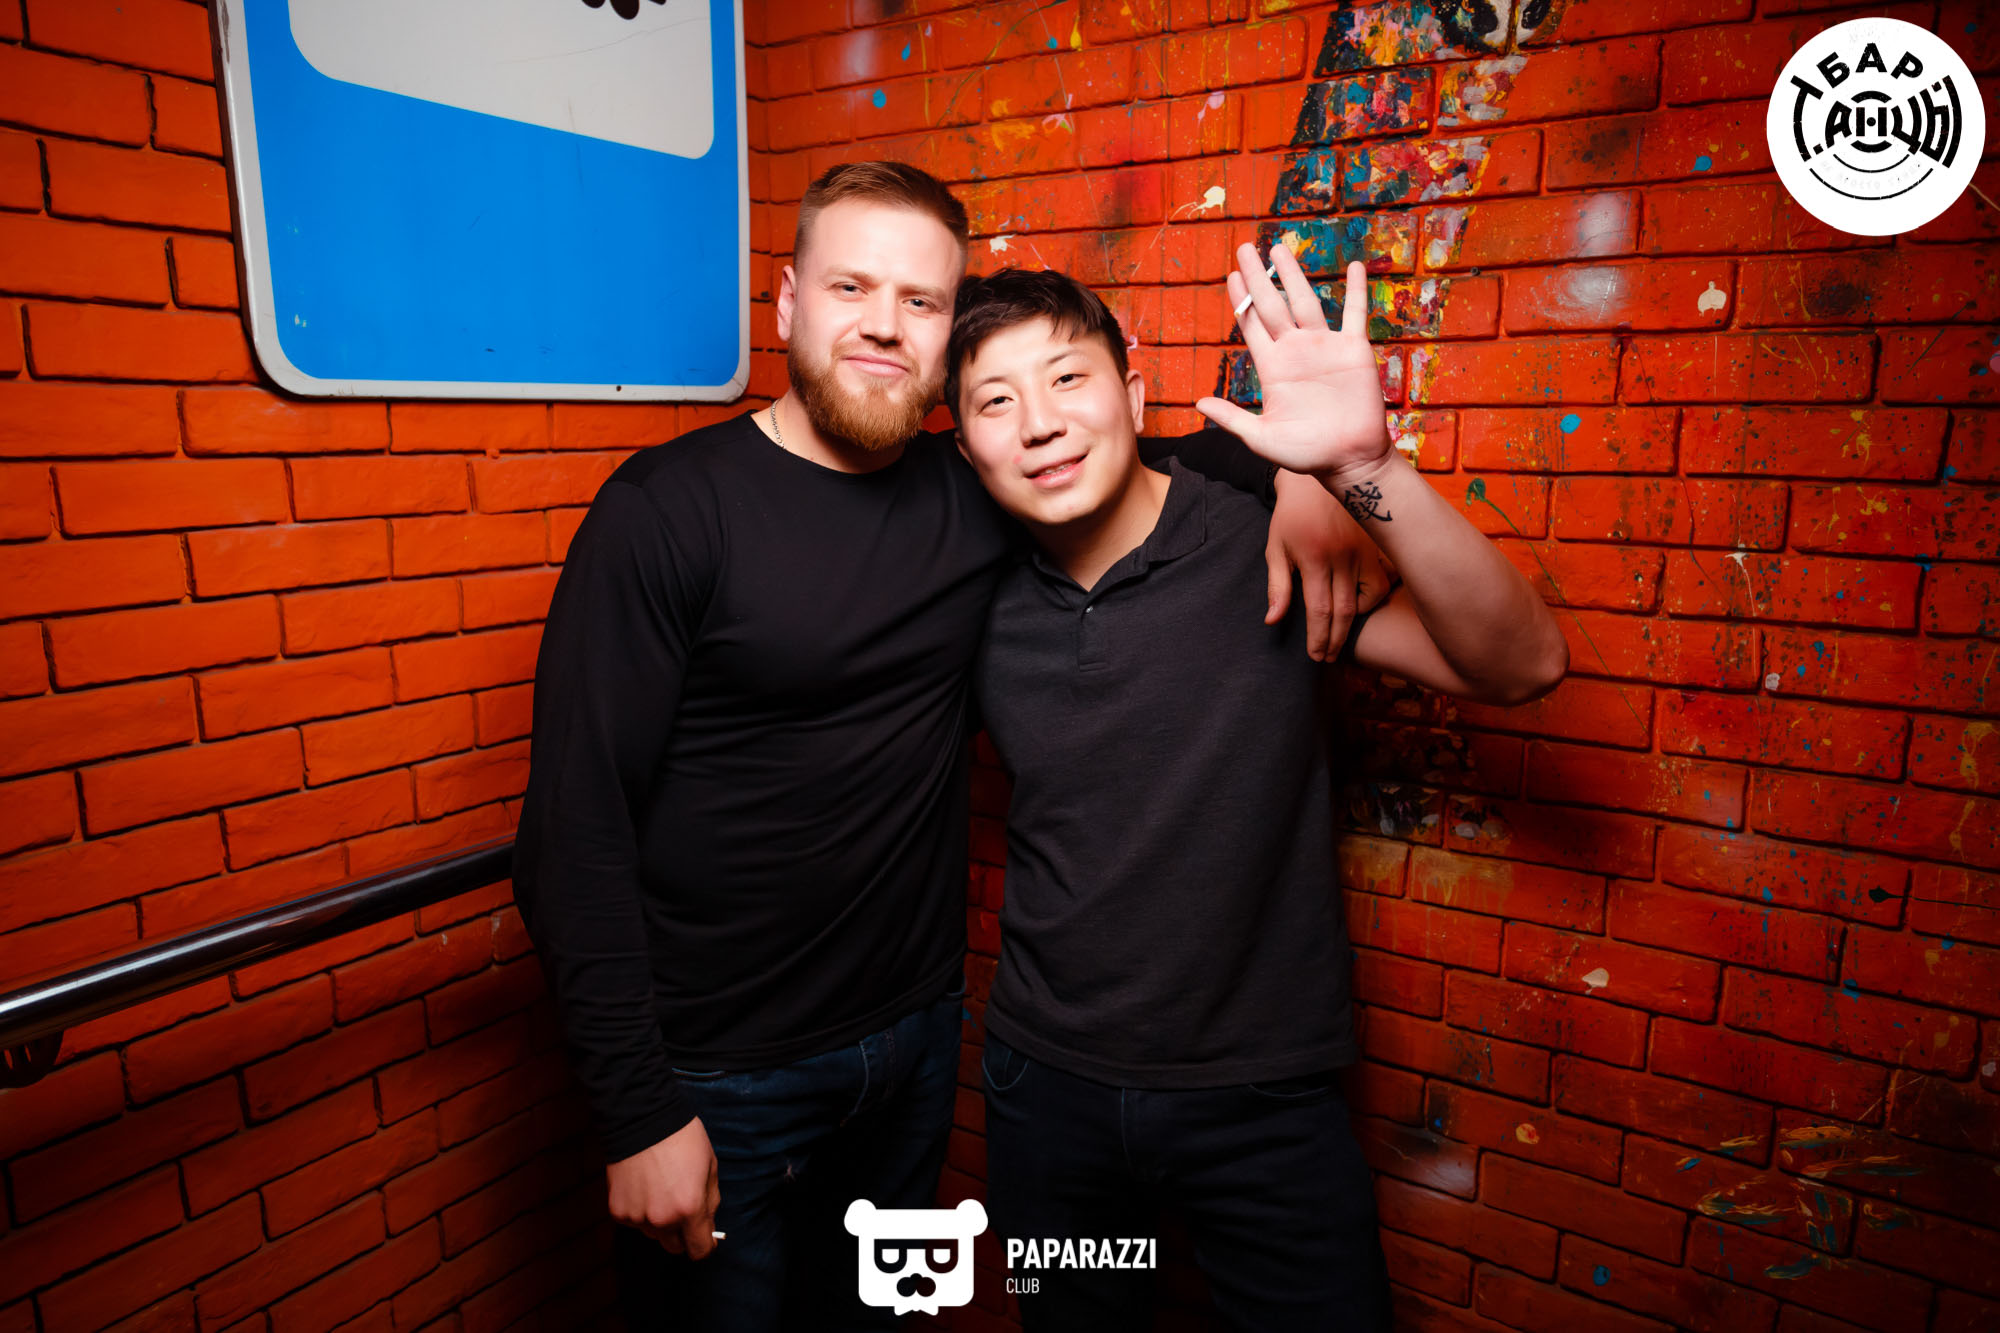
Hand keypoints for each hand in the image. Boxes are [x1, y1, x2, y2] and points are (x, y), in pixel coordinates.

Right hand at [606, 1117, 721, 1259]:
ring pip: (653, 1234)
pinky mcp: (618, 1211)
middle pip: (675, 1247)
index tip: (705, 1237)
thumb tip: (708, 1224)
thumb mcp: (710, 1166)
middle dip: (682, 1233)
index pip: (699, 1251)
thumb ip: (711, 1201)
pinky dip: (640, 1211)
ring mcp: (637, 1217)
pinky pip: (634, 1221)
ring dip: (659, 1222)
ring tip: (660, 1190)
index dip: (705, 1245)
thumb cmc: (681, 1138)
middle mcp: (662, 1220)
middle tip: (682, 1208)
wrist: (641, 1118)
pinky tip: (643, 1186)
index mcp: (690, 1209)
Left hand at [1195, 246, 1393, 483]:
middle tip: (1245, 248)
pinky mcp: (1353, 351)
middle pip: (1272, 305)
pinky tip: (1353, 267)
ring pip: (1305, 301)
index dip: (1240, 300)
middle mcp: (1295, 351)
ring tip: (1279, 248)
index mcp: (1272, 367)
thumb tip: (1197, 404)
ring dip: (1293, 275)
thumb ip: (1232, 419)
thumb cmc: (1306, 453)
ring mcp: (1324, 347)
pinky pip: (1355, 314)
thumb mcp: (1261, 438)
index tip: (1230, 275)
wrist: (1348, 460)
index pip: (1251, 325)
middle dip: (1257, 277)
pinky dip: (1356, 290)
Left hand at [1266, 471, 1396, 660]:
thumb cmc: (1291, 516)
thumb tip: (1272, 621)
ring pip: (1369, 598)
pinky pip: (1382, 580)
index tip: (1316, 656)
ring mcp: (1364, 550)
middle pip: (1345, 612)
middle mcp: (1342, 556)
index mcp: (1314, 558)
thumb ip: (1277, 587)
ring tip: (1341, 634)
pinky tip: (1358, 606)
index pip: (1320, 610)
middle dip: (1336, 639)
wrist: (1317, 477)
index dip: (1319, 638)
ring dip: (1356, 622)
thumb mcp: (1276, 548)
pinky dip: (1373, 598)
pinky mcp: (1377, 544)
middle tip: (1328, 657)